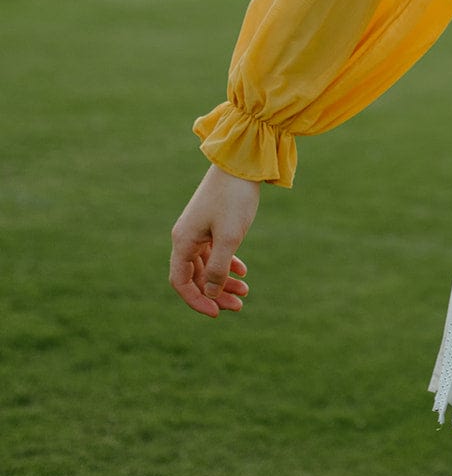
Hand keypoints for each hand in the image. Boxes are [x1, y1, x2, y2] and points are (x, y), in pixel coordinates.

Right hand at [170, 163, 260, 317]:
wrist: (241, 162)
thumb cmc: (234, 198)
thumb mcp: (230, 237)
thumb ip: (218, 268)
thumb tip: (211, 293)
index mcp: (183, 241)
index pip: (181, 282)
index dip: (197, 300)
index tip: (217, 313)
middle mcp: (186, 237)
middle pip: (195, 276)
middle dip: (215, 293)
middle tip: (239, 306)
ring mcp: (198, 229)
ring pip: (207, 264)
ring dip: (223, 280)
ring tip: (246, 292)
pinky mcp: (211, 222)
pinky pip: (214, 250)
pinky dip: (227, 263)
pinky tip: (243, 271)